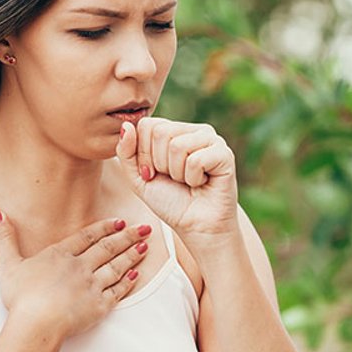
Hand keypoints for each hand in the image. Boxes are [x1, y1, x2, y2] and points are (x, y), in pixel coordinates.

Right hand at [0, 211, 151, 338]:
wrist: (37, 322)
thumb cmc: (21, 296)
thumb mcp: (9, 264)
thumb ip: (4, 238)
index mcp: (60, 255)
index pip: (86, 237)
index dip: (103, 228)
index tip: (118, 221)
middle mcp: (80, 267)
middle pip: (107, 248)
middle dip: (127, 237)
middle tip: (144, 228)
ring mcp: (92, 286)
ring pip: (116, 267)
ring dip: (132, 256)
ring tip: (145, 247)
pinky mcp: (99, 306)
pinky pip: (117, 291)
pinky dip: (128, 282)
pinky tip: (136, 275)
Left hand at [115, 117, 238, 236]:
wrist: (196, 227)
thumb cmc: (169, 201)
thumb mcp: (137, 177)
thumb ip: (126, 151)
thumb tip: (126, 124)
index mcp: (175, 130)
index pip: (147, 125)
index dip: (143, 154)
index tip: (153, 173)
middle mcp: (194, 130)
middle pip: (161, 132)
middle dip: (160, 164)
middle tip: (174, 179)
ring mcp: (212, 140)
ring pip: (177, 145)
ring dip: (176, 173)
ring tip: (188, 181)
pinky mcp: (225, 154)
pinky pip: (196, 160)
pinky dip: (193, 179)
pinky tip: (202, 183)